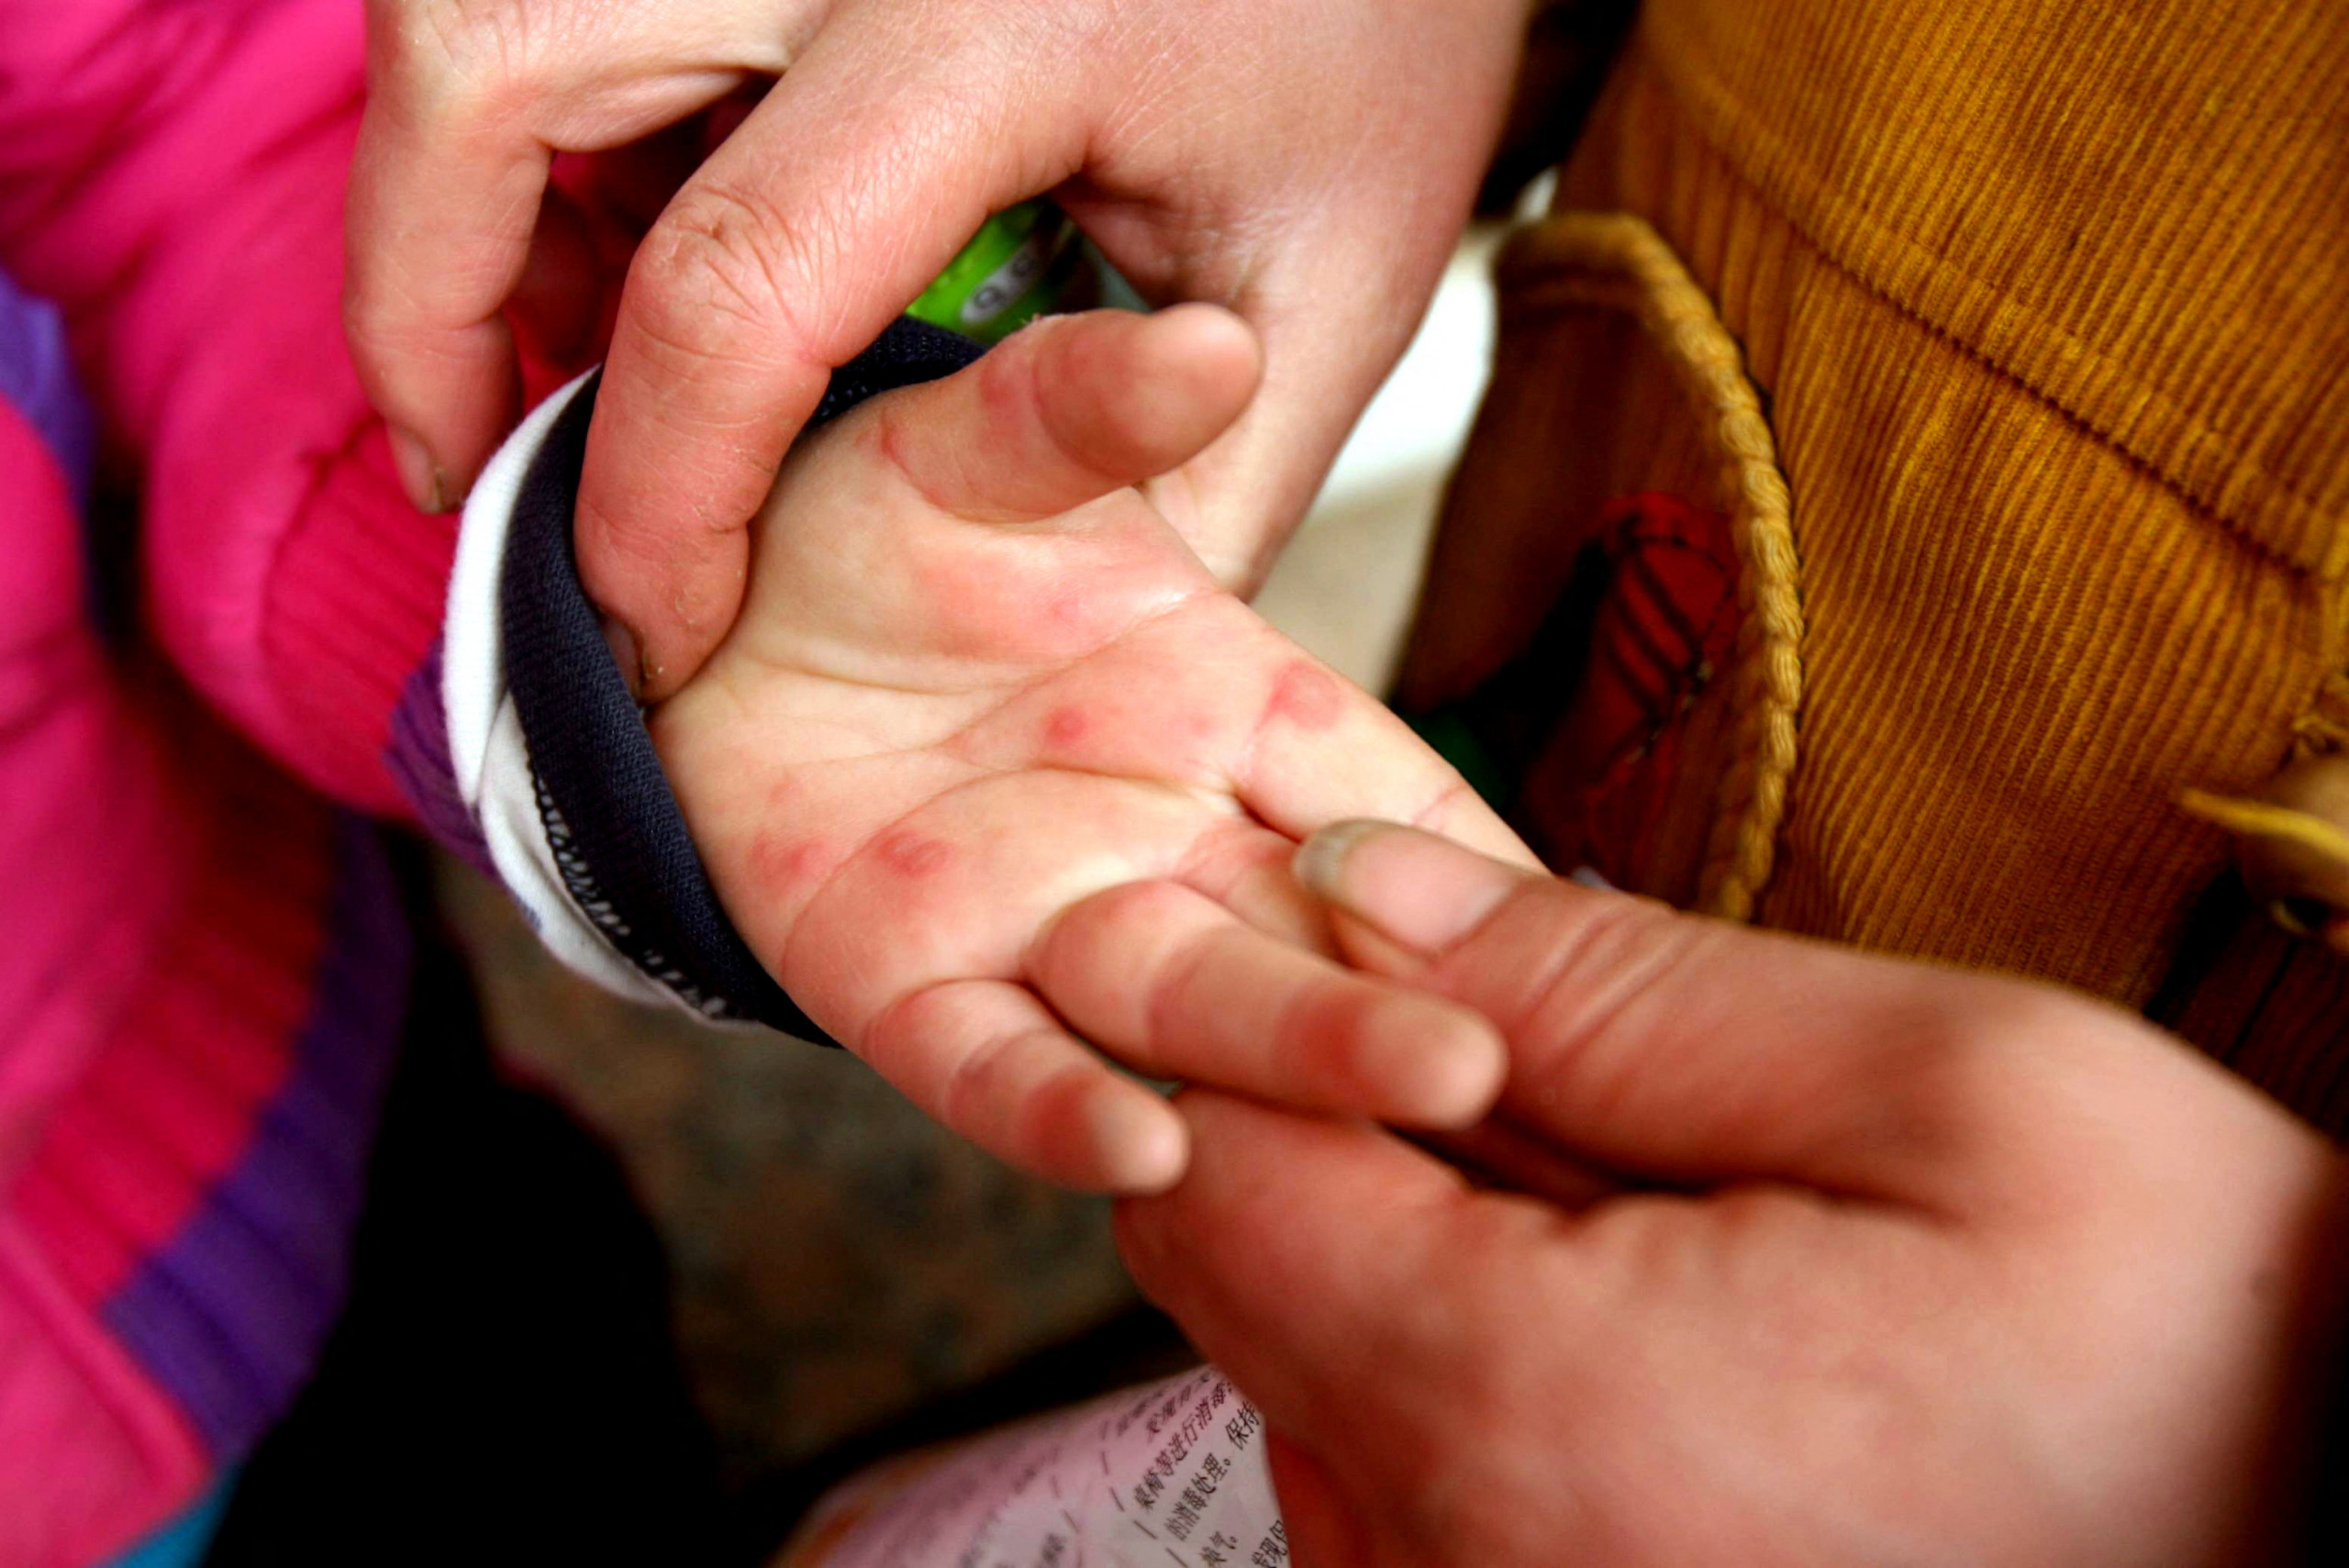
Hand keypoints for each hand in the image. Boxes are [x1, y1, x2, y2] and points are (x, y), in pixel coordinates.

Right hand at [345, 0, 1535, 696]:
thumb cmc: (1379, 32)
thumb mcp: (1336, 278)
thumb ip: (1196, 480)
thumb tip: (1047, 653)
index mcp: (992, 27)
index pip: (732, 279)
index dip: (651, 490)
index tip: (647, 626)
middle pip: (489, 60)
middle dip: (421, 291)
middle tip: (466, 466)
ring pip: (490, 12)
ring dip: (474, 203)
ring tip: (568, 369)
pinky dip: (559, 134)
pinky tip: (644, 245)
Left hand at [651, 308, 1534, 1192]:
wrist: (715, 624)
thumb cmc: (893, 533)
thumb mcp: (988, 443)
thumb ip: (1087, 403)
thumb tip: (1213, 341)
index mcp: (1241, 714)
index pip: (1404, 810)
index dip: (1499, 876)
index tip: (1617, 949)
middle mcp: (1171, 840)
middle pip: (1320, 932)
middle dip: (1418, 994)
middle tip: (1521, 1047)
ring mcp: (1045, 924)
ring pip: (1188, 1005)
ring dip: (1296, 1058)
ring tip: (1417, 1092)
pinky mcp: (905, 986)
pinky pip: (989, 1061)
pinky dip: (1058, 1106)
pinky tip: (1140, 1146)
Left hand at [1114, 822, 2348, 1563]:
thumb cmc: (2213, 1369)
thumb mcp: (1955, 1095)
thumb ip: (1603, 986)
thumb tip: (1354, 891)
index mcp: (1520, 1417)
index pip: (1214, 1170)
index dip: (1275, 1019)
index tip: (1396, 953)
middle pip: (1253, 1279)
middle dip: (1374, 1134)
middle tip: (1605, 1089)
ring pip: (1320, 1380)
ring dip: (1442, 1260)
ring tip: (1683, 1230)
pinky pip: (1406, 1489)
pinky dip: (1488, 1382)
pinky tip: (1676, 1346)